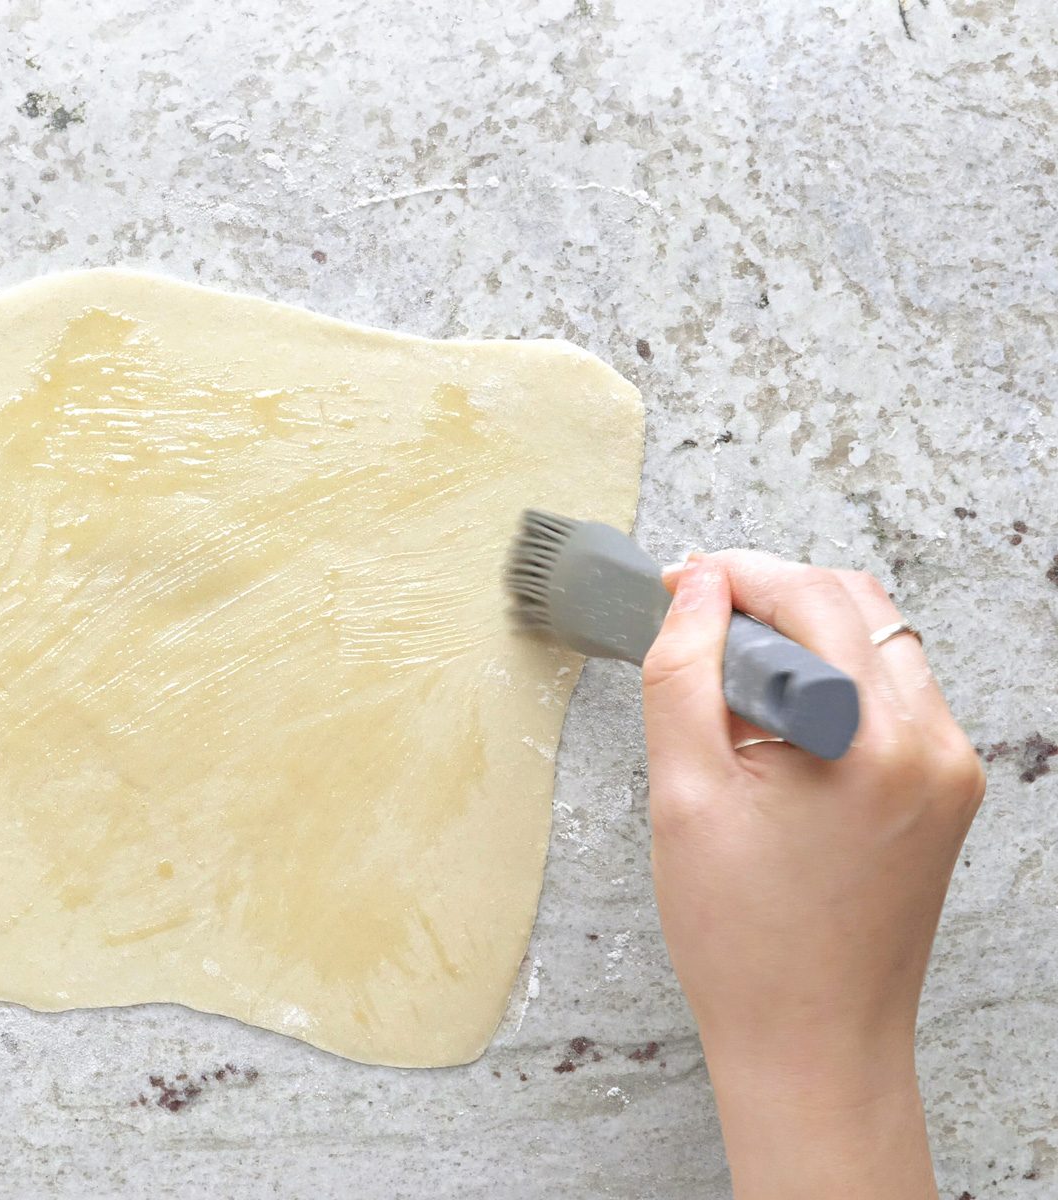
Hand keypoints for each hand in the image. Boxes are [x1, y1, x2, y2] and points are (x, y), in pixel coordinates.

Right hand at [641, 551, 983, 1199]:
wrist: (812, 1042)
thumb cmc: (746, 942)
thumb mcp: (684, 796)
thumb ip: (682, 675)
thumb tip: (695, 590)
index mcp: (875, 744)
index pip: (814, 598)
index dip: (737, 574)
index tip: (679, 582)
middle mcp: (935, 746)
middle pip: (858, 606)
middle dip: (770, 596)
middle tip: (695, 626)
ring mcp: (950, 770)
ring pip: (877, 645)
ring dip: (801, 638)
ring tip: (728, 693)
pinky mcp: (946, 792)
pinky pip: (889, 696)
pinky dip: (829, 684)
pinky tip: (771, 731)